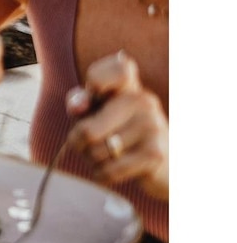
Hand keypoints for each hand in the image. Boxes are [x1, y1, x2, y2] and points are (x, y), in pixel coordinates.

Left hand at [65, 52, 167, 198]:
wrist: (165, 165)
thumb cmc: (120, 133)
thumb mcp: (97, 113)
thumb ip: (80, 103)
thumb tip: (78, 106)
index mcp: (129, 87)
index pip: (121, 67)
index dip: (99, 79)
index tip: (94, 91)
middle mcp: (143, 101)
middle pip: (87, 131)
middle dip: (77, 144)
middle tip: (84, 145)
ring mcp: (153, 126)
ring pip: (96, 152)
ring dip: (90, 160)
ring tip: (102, 157)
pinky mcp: (155, 154)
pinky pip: (109, 170)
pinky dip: (100, 175)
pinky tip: (106, 172)